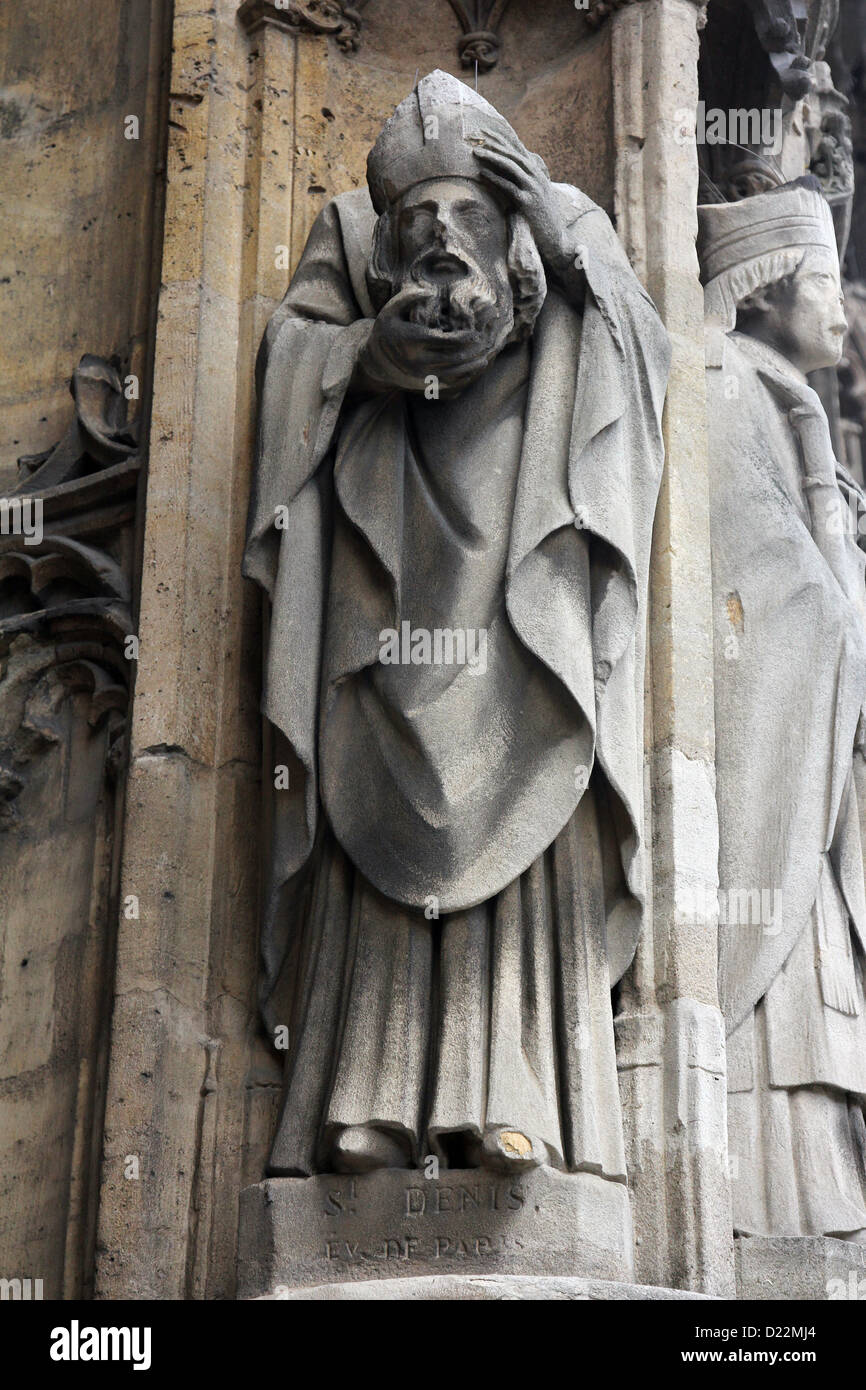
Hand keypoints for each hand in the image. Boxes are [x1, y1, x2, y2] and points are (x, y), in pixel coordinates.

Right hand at [354, 285, 504, 395]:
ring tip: (486, 356)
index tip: (478, 332)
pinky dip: (466, 377)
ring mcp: (423, 376)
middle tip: (488, 342)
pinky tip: (476, 368)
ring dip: (473, 365)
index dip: (466, 337)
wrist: (376, 362)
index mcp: (413, 341)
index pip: (447, 341)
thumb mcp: (391, 309)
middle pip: (455, 358)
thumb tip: (429, 292)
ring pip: (455, 373)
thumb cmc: (387, 330)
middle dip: (474, 351)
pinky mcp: (426, 385)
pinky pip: (451, 383)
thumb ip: (409, 297)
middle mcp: (418, 361)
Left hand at [474, 128, 561, 264]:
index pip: (518, 149)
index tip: (485, 131)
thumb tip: (508, 171)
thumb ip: (526, 180)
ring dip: (492, 157)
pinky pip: (509, 187)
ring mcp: (533, 189)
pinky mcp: (528, 203)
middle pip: (514, 154)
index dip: (502, 138)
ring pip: (511, 166)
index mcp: (538, 172)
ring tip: (476, 152)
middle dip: (494, 143)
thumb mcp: (536, 194)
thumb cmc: (543, 217)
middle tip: (477, 136)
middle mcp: (537, 176)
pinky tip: (482, 173)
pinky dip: (495, 178)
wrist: (555, 237)